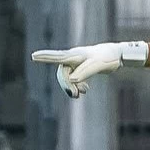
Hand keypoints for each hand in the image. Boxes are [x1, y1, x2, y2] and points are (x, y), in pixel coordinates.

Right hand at [31, 41, 148, 97]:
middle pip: (62, 73)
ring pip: (67, 76)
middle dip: (66, 85)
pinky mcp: (81, 66)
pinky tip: (85, 90)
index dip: (45, 57)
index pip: (57, 56)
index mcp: (75, 55)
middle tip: (75, 96)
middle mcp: (73, 57)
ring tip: (79, 94)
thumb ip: (85, 72)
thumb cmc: (107, 58)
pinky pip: (73, 77)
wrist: (116, 54)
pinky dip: (76, 85)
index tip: (33, 55)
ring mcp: (76, 62)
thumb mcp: (97, 66)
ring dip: (71, 86)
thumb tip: (73, 80)